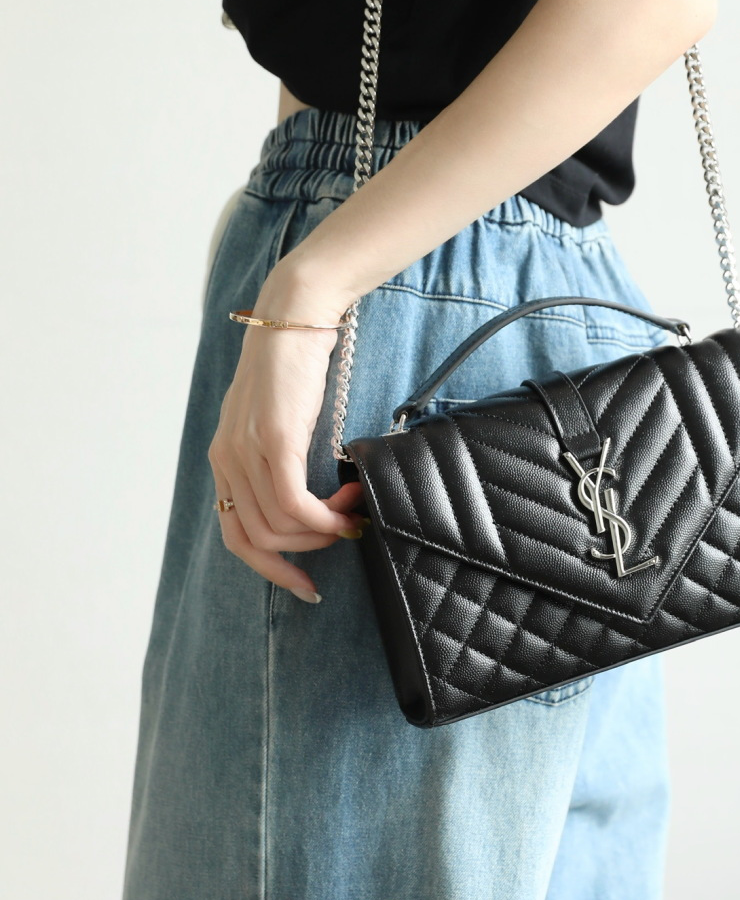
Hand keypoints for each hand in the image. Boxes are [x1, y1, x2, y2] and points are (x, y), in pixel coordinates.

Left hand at [207, 310, 364, 602]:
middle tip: (346, 534)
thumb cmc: (297, 365)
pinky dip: (324, 515)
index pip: (235, 537)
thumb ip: (279, 459)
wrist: (297, 316)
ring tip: (353, 508)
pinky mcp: (273, 438)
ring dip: (323, 530)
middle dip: (306, 553)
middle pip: (258, 540)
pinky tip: (350, 497)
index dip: (272, 569)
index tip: (309, 584)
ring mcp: (246, 449)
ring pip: (279, 526)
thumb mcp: (279, 419)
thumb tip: (309, 506)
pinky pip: (293, 502)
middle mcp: (226, 458)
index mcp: (224, 458)